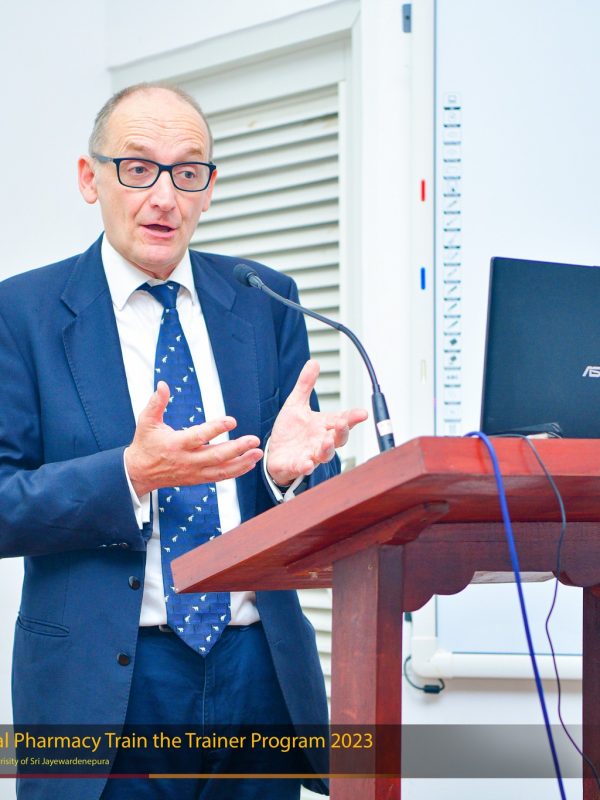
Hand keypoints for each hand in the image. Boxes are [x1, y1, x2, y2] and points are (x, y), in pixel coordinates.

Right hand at [125, 381, 262, 496]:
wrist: (140, 473)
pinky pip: (220, 477)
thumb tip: (162, 385)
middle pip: (216, 455)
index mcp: (176, 444)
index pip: (199, 436)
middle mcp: (188, 460)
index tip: (231, 421)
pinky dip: (237, 471)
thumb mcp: (146, 421)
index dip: (216, 428)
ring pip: (222, 470)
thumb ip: (156, 403)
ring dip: (242, 462)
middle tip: (253, 440)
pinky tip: (249, 463)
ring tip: (258, 453)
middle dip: (237, 448)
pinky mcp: (199, 478)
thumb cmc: (145, 445)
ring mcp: (195, 471)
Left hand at [266, 360, 367, 486]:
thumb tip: (313, 362)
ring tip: (327, 441)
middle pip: (338, 438)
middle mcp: (321, 441)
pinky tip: (307, 463)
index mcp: (323, 426)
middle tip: (343, 423)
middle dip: (342, 432)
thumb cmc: (290, 432)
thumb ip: (305, 385)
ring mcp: (311, 454)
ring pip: (324, 454)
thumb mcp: (296, 404)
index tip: (363, 413)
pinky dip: (306, 466)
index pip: (342, 420)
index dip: (353, 417)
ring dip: (327, 449)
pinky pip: (304, 467)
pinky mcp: (297, 465)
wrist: (276, 453)